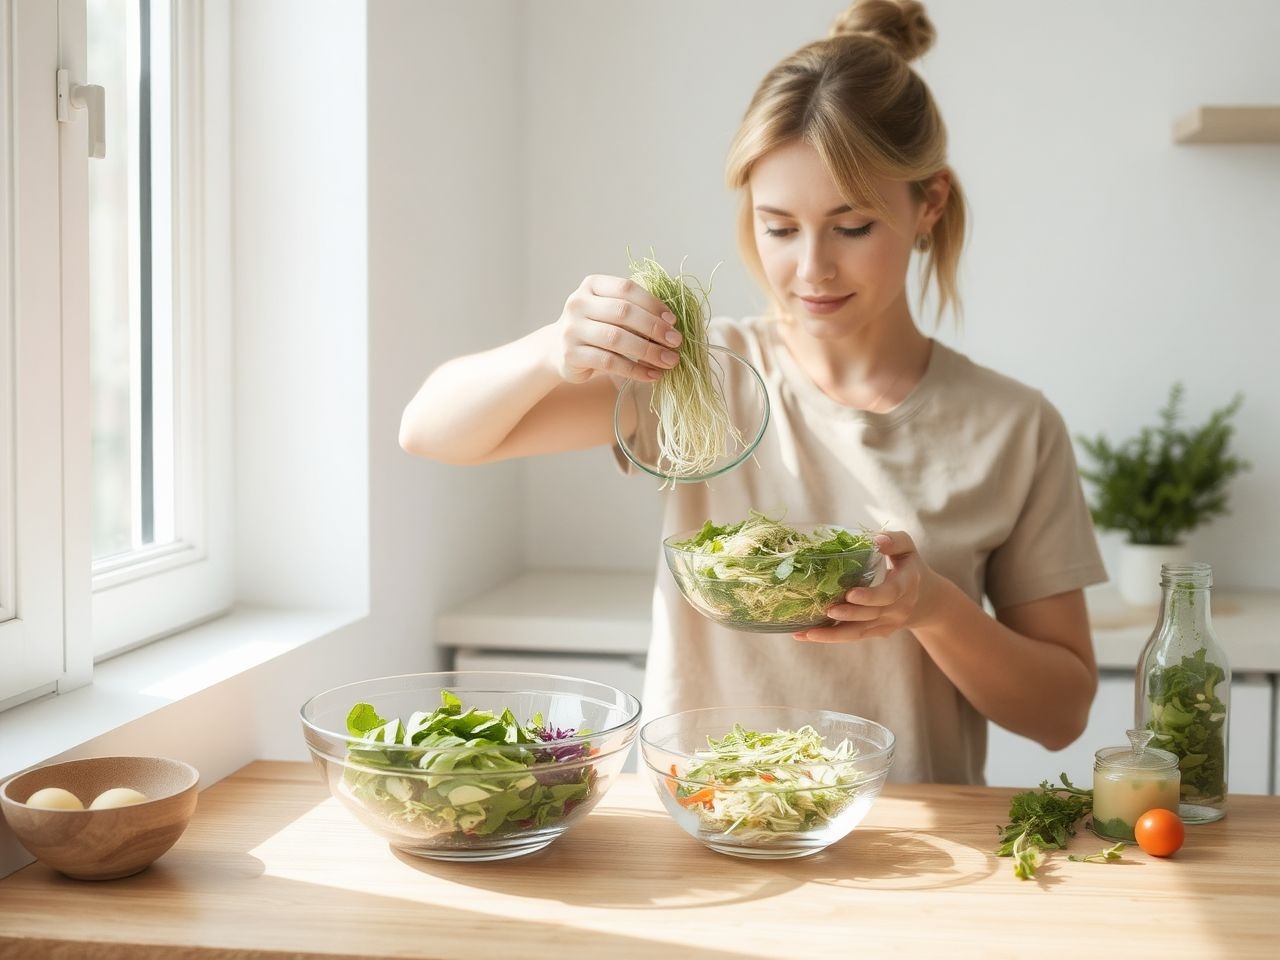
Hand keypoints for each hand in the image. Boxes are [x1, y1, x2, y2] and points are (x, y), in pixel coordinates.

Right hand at [549, 275, 682, 383]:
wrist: (558, 349)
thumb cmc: (595, 328)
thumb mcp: (611, 312)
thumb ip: (635, 312)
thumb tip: (671, 325)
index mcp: (592, 285)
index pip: (626, 288)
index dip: (653, 303)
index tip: (673, 320)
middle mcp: (578, 303)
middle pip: (623, 312)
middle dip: (654, 328)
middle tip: (676, 342)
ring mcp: (572, 329)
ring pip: (617, 339)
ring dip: (648, 351)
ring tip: (669, 361)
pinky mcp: (571, 355)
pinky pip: (609, 362)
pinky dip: (635, 370)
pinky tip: (652, 375)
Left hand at [795, 531, 941, 642]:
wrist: (927, 600)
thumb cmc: (910, 567)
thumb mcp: (908, 548)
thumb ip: (895, 540)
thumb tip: (876, 540)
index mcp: (906, 585)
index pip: (889, 594)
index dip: (870, 596)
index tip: (850, 593)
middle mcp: (898, 609)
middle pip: (871, 615)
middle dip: (849, 614)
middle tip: (827, 609)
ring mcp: (887, 624)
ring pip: (858, 632)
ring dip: (832, 634)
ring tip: (806, 632)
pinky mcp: (877, 633)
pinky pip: (853, 637)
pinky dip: (830, 637)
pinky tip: (805, 635)